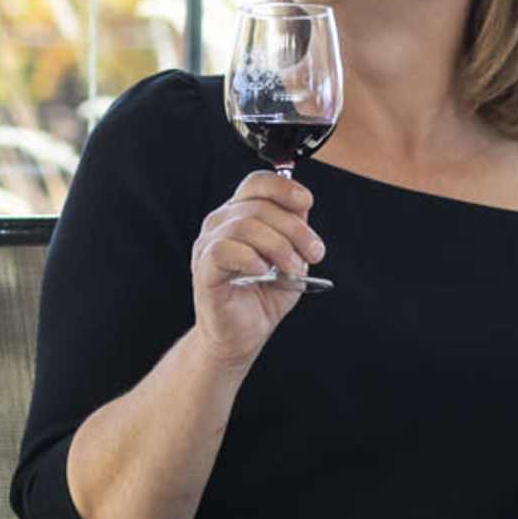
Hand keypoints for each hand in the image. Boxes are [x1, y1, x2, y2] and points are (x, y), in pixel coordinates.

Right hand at [187, 172, 320, 369]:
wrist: (244, 334)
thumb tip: (302, 208)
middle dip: (295, 229)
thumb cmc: (262, 295)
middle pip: (259, 206)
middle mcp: (220, 224)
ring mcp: (208, 245)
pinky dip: (250, 258)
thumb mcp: (291, 257)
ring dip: (278, 246)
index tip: (306, 202)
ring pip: (245, 226)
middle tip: (313, 254)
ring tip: (293, 269)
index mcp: (240, 214)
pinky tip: (263, 271)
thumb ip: (295, 231)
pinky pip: (224, 251)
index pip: (257, 183)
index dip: (283, 187)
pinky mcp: (204, 270)